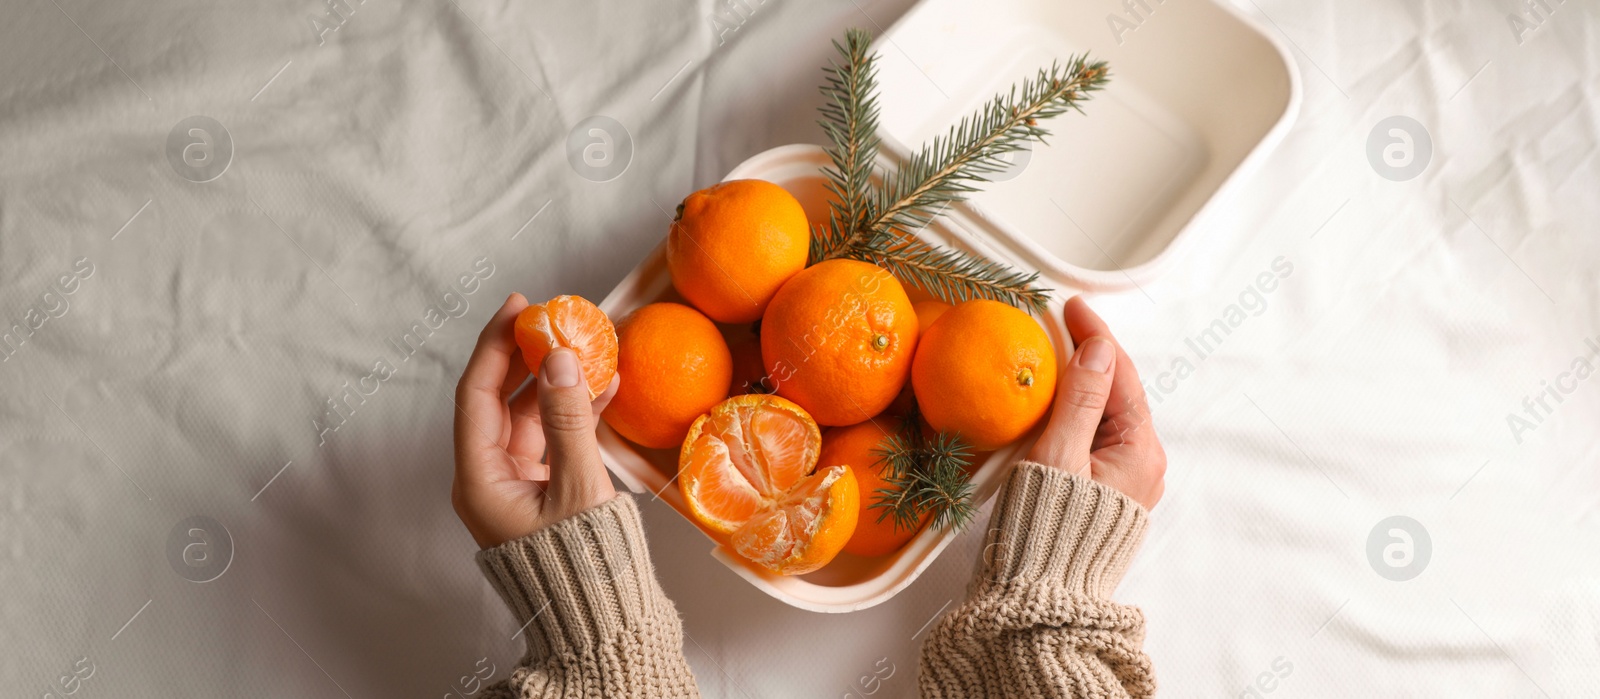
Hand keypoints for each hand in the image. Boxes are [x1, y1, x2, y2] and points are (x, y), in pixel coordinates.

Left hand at [452, 293, 620, 548]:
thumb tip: (559, 358)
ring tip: (583, 346)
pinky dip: (572, 411)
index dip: (495, 346)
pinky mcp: (541, 494)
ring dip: (554, 382)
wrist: (599, 620)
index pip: (477, 395)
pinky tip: (602, 386)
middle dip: (525, 358)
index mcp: (479, 480)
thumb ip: (569, 418)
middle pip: (499, 402)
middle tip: (551, 319)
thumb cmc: (583, 564)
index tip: (518, 307)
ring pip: (527, 418)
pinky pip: (550, 439)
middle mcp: (488, 480)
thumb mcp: (578, 485)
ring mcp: (515, 487)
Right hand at [1027, 296, 1164, 509]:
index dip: (1096, 336)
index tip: (1072, 306)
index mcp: (1140, 453)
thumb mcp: (1059, 455)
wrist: (1039, 596)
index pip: (1120, 376)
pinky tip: (1051, 404)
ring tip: (1049, 357)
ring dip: (1078, 385)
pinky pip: (1092, 438)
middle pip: (1116, 394)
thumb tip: (1097, 348)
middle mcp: (1141, 466)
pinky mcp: (1102, 494)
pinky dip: (1073, 414)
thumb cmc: (1046, 530)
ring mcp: (1123, 482)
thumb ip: (1079, 399)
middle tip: (1056, 325)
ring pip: (1103, 416)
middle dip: (1089, 357)